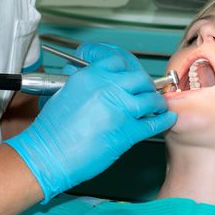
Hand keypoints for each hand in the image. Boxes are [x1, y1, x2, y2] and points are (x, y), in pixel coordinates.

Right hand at [6, 43, 175, 202]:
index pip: (116, 58)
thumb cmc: (51, 129)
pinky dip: (163, 120)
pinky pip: (154, 123)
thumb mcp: (61, 92)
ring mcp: (121, 109)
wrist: (48, 155)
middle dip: (144, 83)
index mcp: (90, 76)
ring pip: (151, 98)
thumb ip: (79, 79)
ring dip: (156, 101)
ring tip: (156, 104)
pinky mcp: (128, 132)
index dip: (123, 61)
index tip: (124, 65)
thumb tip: (82, 72)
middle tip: (144, 88)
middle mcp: (108, 88)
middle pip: (139, 77)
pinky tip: (166, 118)